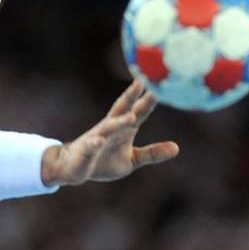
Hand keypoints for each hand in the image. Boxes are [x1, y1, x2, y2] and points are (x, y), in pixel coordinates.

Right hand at [41, 80, 178, 185]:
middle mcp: (109, 129)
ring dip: (119, 122)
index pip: (138, 111)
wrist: (72, 168)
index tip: (161, 84)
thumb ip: (152, 153)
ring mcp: (96, 139)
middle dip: (132, 97)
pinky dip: (94, 144)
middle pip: (122, 110)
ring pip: (108, 127)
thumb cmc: (103, 161)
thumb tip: (176, 148)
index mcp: (122, 129)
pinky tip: (98, 141)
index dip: (148, 99)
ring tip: (132, 118)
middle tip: (144, 81)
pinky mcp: (85, 153)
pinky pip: (90, 147)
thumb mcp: (132, 159)